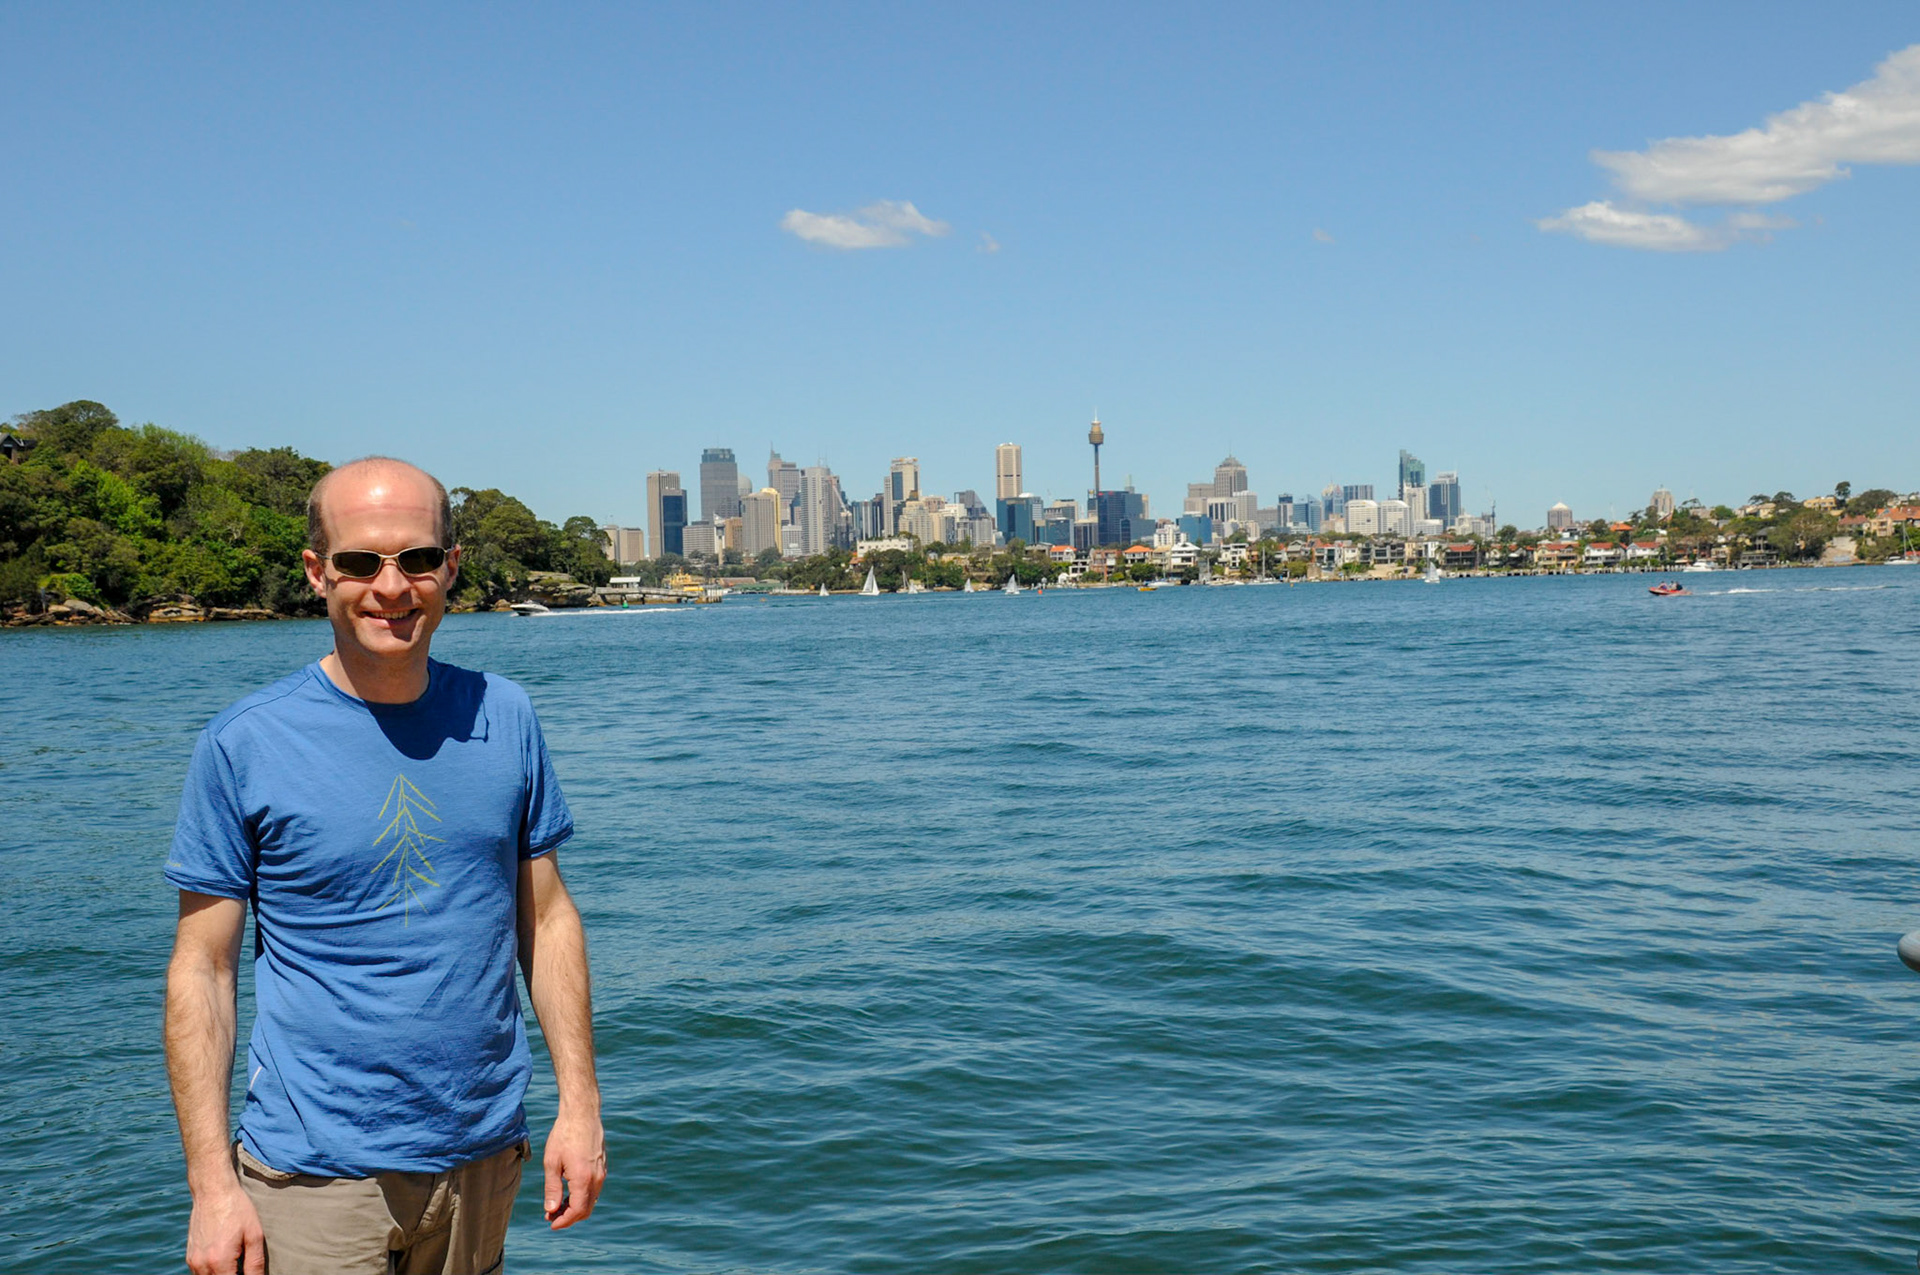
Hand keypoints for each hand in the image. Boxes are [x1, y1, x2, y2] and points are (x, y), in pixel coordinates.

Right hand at [184, 1179, 264, 1274]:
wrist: (213, 1191)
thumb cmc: (237, 1210)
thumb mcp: (254, 1235)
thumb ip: (255, 1264)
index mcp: (219, 1261)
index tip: (250, 1273)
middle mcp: (201, 1265)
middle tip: (244, 1267)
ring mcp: (193, 1262)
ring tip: (237, 1264)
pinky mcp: (190, 1257)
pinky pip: (201, 1274)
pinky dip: (213, 1273)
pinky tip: (227, 1261)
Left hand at [543, 1106, 605, 1229]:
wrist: (582, 1114)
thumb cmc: (564, 1135)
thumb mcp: (552, 1163)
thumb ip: (552, 1188)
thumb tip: (551, 1210)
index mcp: (583, 1179)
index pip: (577, 1211)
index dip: (564, 1221)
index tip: (551, 1223)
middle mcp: (596, 1178)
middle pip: (586, 1209)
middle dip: (569, 1217)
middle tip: (551, 1215)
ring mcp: (602, 1172)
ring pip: (591, 1200)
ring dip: (575, 1207)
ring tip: (557, 1205)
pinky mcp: (602, 1167)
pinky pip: (594, 1189)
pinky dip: (582, 1196)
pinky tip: (568, 1191)